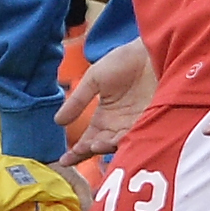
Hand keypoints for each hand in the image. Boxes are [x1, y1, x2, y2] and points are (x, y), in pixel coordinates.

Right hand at [60, 39, 154, 163]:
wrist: (152, 50)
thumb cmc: (124, 61)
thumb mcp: (94, 79)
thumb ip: (77, 100)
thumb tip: (57, 122)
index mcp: (104, 118)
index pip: (88, 140)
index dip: (76, 152)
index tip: (63, 160)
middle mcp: (119, 126)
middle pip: (101, 146)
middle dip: (89, 152)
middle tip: (79, 152)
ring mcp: (135, 124)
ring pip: (117, 144)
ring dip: (105, 146)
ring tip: (94, 145)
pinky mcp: (151, 119)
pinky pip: (136, 135)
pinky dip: (124, 140)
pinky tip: (114, 140)